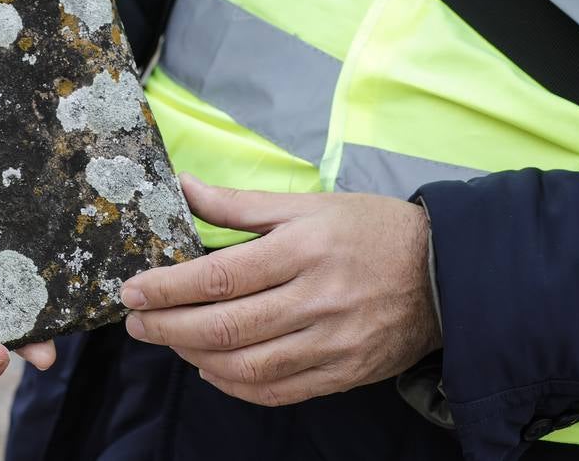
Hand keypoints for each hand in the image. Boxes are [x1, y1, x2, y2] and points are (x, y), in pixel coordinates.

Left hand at [121, 175, 439, 406]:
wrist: (446, 273)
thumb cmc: (369, 229)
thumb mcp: (307, 205)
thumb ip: (240, 204)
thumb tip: (184, 187)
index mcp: (302, 249)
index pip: (219, 276)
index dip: (168, 287)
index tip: (132, 290)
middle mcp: (315, 299)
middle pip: (225, 326)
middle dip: (168, 327)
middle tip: (136, 321)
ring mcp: (331, 342)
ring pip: (246, 364)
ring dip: (195, 357)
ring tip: (168, 341)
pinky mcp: (344, 373)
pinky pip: (278, 391)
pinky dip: (235, 385)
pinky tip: (210, 368)